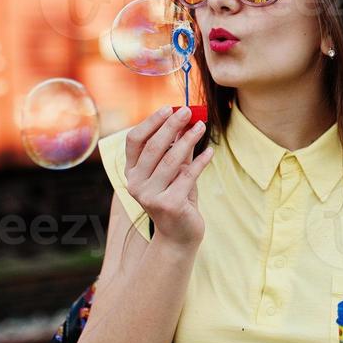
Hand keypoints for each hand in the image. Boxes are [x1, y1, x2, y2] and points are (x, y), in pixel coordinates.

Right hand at [124, 106, 212, 246]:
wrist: (179, 235)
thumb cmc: (176, 197)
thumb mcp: (173, 171)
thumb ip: (176, 149)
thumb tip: (186, 119)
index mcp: (131, 173)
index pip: (134, 140)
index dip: (151, 122)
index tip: (169, 108)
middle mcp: (135, 184)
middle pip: (153, 147)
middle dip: (172, 126)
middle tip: (189, 111)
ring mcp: (150, 196)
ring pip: (171, 160)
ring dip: (188, 140)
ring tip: (202, 126)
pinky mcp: (169, 205)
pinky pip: (188, 175)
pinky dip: (201, 161)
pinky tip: (210, 151)